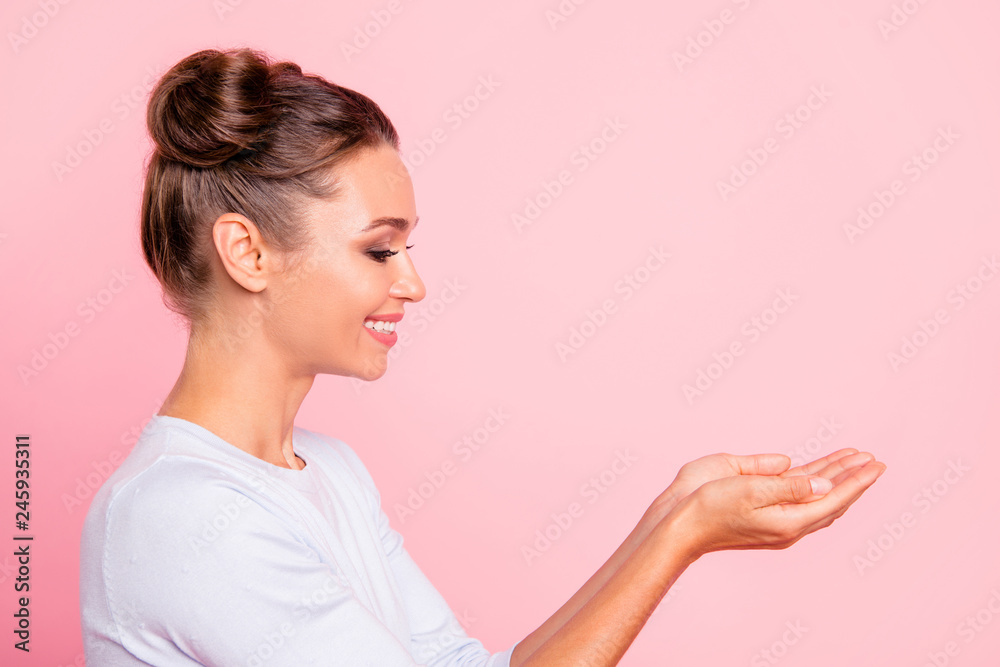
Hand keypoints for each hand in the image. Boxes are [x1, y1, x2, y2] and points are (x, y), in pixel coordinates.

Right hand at [666, 455, 885, 557]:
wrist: (679, 522)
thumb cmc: (710, 508)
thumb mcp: (750, 492)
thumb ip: (789, 486)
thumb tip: (824, 485)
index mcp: (790, 521)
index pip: (834, 499)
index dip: (857, 481)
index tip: (876, 465)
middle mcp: (787, 518)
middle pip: (830, 496)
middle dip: (852, 476)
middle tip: (872, 459)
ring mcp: (773, 510)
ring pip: (815, 492)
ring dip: (834, 474)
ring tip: (854, 457)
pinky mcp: (758, 501)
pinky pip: (794, 489)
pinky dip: (812, 476)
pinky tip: (819, 467)